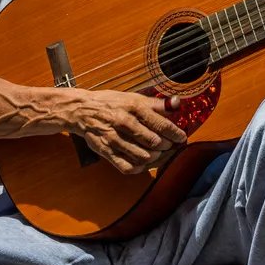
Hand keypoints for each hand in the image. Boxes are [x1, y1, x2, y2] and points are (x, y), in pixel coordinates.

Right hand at [61, 90, 186, 174]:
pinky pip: (128, 167)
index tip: (181, 137)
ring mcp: (115, 139)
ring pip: (144, 157)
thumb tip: (177, 104)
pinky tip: (145, 162)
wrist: (82, 110)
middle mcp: (124, 123)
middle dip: (167, 146)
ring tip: (160, 154)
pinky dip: (140, 167)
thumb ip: (156, 104)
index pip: (161, 124)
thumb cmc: (110, 103)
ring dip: (157, 158)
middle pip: (154, 142)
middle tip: (171, 146)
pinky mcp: (107, 152)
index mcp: (133, 107)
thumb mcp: (133, 97)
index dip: (175, 134)